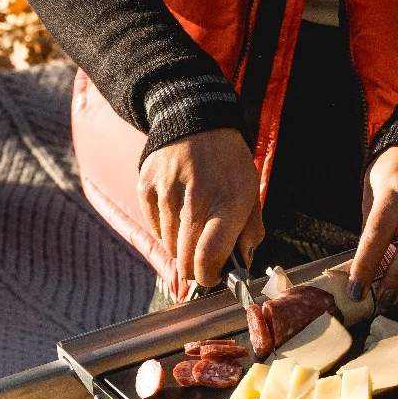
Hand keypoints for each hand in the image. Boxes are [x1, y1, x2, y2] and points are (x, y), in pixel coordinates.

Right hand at [138, 128, 263, 288]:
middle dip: (195, 269)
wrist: (196, 121)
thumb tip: (241, 265)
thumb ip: (250, 231)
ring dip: (181, 245)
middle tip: (203, 262)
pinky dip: (165, 229)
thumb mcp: (251, 192)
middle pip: (185, 258)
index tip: (212, 277)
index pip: (208, 257)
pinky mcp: (146, 186)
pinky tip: (177, 212)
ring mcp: (166, 191)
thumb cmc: (228, 163)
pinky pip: (154, 226)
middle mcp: (195, 198)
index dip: (208, 276)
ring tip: (192, 225)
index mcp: (228, 201)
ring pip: (169, 244)